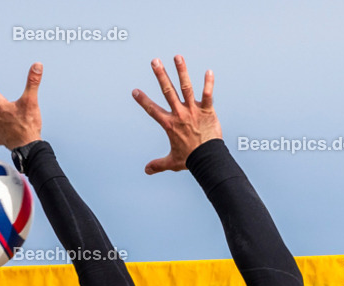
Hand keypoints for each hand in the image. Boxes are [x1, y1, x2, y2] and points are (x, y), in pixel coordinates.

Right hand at [132, 55, 221, 174]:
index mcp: (169, 124)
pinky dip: (209, 83)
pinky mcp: (208, 111)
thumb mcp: (172, 162)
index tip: (135, 91)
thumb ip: (158, 164)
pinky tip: (209, 71)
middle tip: (155, 61)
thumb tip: (146, 170)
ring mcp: (194, 111)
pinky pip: (208, 95)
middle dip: (161, 75)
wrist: (208, 160)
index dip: (143, 100)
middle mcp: (180, 114)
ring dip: (182, 71)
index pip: (152, 110)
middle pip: (168, 91)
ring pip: (186, 88)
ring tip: (177, 57)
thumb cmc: (190, 160)